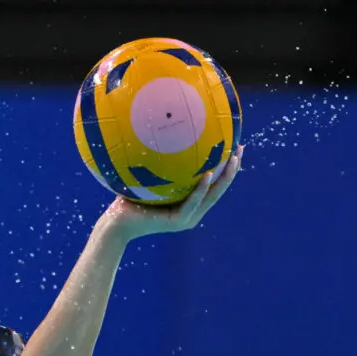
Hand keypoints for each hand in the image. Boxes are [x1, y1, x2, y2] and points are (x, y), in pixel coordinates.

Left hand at [99, 145, 242, 242]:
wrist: (116, 223)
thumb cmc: (128, 199)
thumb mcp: (147, 177)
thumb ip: (160, 162)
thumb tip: (162, 132)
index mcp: (189, 203)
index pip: (213, 184)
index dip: (226, 168)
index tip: (235, 148)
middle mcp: (192, 212)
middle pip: (219, 189)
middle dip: (232, 170)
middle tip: (240, 149)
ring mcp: (186, 219)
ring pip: (211, 196)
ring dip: (224, 178)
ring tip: (233, 159)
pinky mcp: (177, 222)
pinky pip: (192, 202)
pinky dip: (201, 189)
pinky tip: (208, 174)